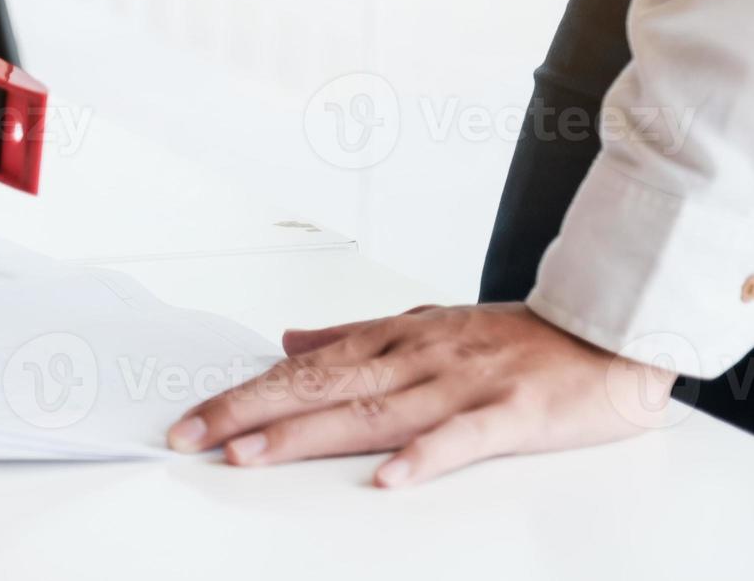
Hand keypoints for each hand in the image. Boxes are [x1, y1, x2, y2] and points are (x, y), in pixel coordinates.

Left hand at [166, 303, 679, 486]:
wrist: (611, 329)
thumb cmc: (514, 336)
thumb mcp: (421, 325)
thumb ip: (351, 336)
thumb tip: (287, 342)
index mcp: (392, 341)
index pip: (301, 371)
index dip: (242, 395)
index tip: (189, 421)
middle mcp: (416, 359)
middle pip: (320, 388)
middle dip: (250, 413)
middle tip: (193, 436)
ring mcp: (463, 384)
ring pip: (373, 411)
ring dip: (309, 433)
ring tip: (253, 454)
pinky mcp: (514, 411)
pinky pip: (464, 437)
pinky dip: (427, 455)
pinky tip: (389, 477)